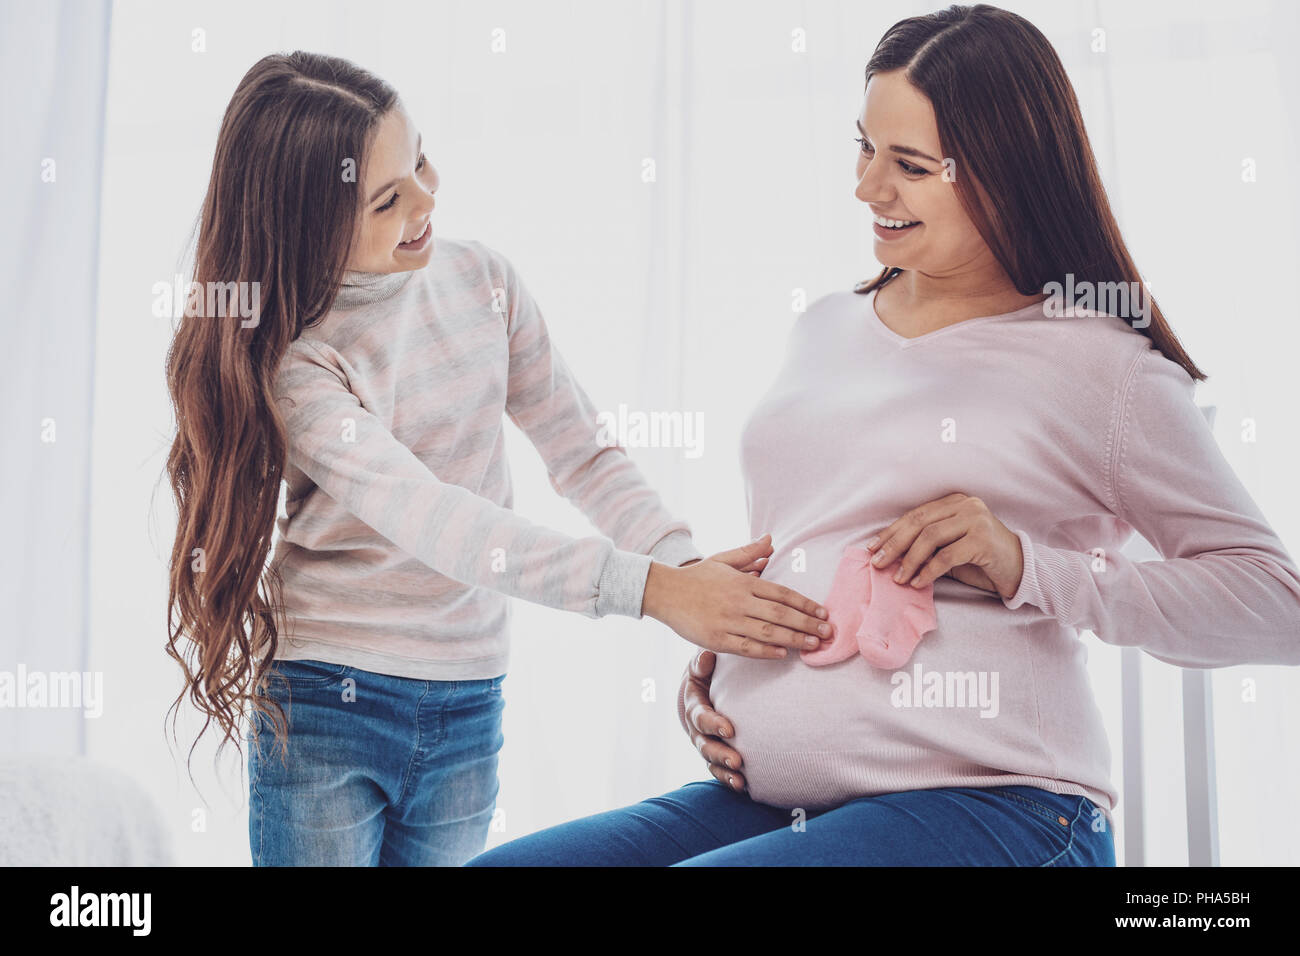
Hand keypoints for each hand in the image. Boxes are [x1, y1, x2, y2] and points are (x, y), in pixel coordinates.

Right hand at [643, 534, 834, 658]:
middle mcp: (739, 602)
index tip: (822, 612)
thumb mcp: (723, 559)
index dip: (805, 604)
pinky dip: (766, 652)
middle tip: (828, 632)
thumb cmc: (697, 577)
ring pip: (768, 632)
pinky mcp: (716, 639)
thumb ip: (749, 552)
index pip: (782, 593)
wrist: (665, 592)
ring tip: (814, 645)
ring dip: (794, 639)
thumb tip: (771, 540)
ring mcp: (728, 622)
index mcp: (743, 582)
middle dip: (807, 624)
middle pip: (780, 614)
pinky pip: (746, 647)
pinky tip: (782, 654)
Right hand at [678, 650, 746, 792]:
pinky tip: (744, 787)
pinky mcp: (715, 756)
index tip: (730, 729)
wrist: (703, 691)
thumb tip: (706, 656)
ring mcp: (705, 745)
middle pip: (705, 745)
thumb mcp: (700, 666)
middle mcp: (697, 730)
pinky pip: (719, 771)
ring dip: (724, 771)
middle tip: (737, 760)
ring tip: (740, 779)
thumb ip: (701, 662)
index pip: (701, 717)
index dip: (713, 723)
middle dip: (720, 754)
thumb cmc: (706, 675)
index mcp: (694, 706)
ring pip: (711, 762)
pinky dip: (729, 780)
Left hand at [865, 493, 1023, 599]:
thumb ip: (925, 546)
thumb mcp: (948, 549)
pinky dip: (928, 571)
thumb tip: (889, 555)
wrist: (1019, 570)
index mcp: (954, 501)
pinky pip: (947, 556)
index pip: (916, 514)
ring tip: (898, 578)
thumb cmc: (980, 560)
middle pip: (919, 523)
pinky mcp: (983, 539)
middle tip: (878, 563)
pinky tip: (918, 582)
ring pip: (930, 537)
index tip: (873, 548)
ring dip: (909, 560)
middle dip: (894, 544)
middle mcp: (966, 505)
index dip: (891, 532)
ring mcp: (976, 520)